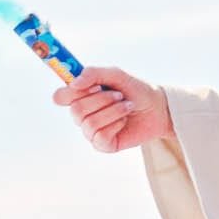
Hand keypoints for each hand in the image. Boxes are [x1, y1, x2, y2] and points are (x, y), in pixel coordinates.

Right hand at [53, 66, 173, 152]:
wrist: (157, 107)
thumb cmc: (135, 90)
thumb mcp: (116, 75)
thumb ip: (94, 73)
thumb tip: (74, 83)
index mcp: (82, 96)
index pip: (60, 96)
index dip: (70, 91)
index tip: (92, 85)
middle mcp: (83, 114)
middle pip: (75, 110)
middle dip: (101, 99)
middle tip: (118, 95)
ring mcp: (91, 131)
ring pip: (89, 123)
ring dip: (113, 111)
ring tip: (127, 106)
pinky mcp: (103, 145)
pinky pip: (100, 136)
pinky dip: (116, 124)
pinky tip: (124, 121)